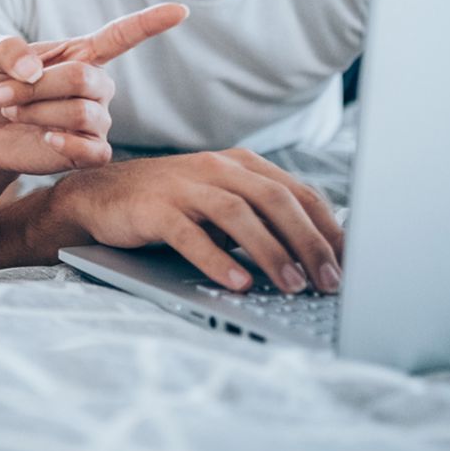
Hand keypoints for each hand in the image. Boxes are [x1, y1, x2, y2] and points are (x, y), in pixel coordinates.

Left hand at [0, 3, 187, 175]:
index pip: (123, 36)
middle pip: (83, 80)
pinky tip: (46, 138)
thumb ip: (8, 49)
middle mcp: (97, 87)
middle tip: (5, 94)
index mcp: (82, 55)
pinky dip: (67, 143)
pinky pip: (95, 149)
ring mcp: (97, 120)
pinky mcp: (90, 152)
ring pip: (81, 113)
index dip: (151, 23)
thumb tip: (35, 71)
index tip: (180, 10)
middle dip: (37, 88)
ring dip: (37, 112)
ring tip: (14, 111)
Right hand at [50, 149, 344, 293]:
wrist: (100, 197)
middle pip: (276, 201)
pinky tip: (238, 284)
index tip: (349, 263)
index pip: (298, 193)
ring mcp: (186, 186)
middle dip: (309, 243)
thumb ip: (261, 219)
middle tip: (329, 281)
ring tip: (292, 285)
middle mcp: (218, 169)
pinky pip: (192, 235)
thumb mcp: (221, 204)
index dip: (328, 228)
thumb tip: (316, 257)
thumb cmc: (170, 206)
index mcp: (242, 165)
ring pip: (240, 215)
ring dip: (271, 252)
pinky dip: (218, 260)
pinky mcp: (156, 208)